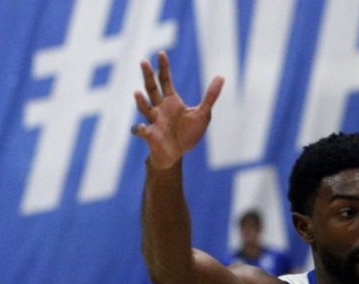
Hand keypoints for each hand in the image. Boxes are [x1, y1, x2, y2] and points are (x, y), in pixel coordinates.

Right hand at [132, 50, 222, 169]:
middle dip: (147, 75)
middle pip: (151, 88)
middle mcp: (159, 107)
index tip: (161, 53)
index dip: (163, 67)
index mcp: (171, 100)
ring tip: (137, 92)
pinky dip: (140, 129)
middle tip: (143, 61)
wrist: (177, 154)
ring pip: (144, 107)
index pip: (164, 79)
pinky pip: (141, 131)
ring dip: (140, 101)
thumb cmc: (188, 133)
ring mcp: (153, 121)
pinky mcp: (150, 135)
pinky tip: (142, 128)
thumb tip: (221, 76)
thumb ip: (210, 96)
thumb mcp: (202, 114)